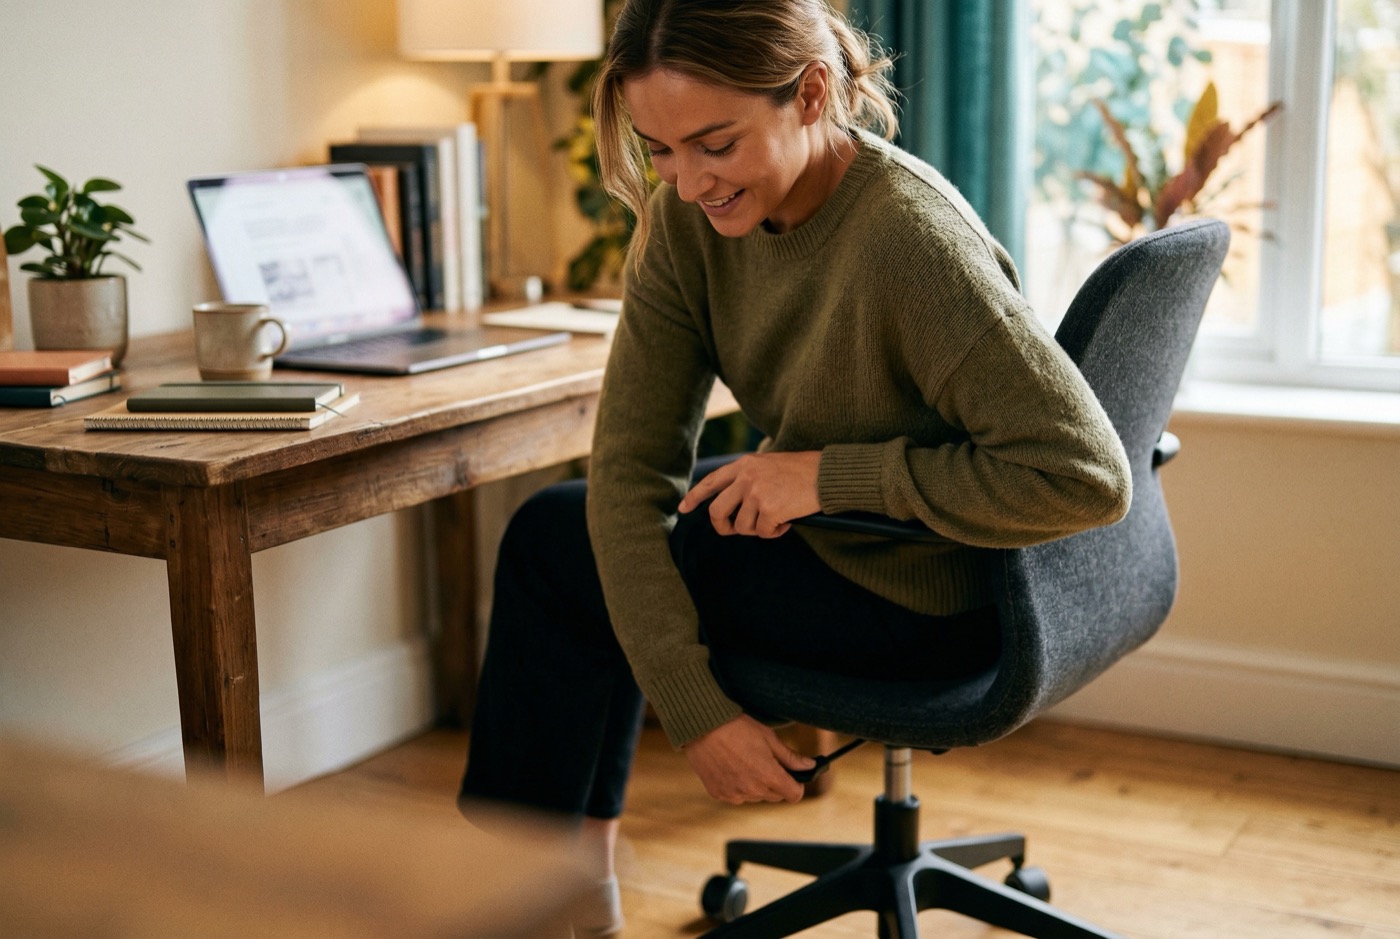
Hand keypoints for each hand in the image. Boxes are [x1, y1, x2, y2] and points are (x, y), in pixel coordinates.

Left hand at [678, 451, 820, 537]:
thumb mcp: (769, 465)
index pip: (711, 481)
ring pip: (742, 527)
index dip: (695, 496)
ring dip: (757, 529)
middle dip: (722, 527)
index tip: (683, 508)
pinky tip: (787, 523)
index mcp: (745, 465)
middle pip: (716, 511)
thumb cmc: (803, 471)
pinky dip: (775, 533)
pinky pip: (763, 533)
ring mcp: (756, 494)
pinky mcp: (769, 509)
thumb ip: (748, 478)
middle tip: (733, 530)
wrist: (827, 474)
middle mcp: (746, 478)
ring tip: (775, 519)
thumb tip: (734, 506)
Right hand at [682, 715, 815, 804]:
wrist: (702, 727)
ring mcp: (734, 795)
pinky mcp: (719, 794)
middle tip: (764, 760)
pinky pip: (737, 796)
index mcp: (769, 776)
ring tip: (744, 761)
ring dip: (756, 785)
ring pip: (756, 796)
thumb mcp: (768, 738)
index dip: (796, 784)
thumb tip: (810, 765)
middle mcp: (752, 790)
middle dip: (775, 782)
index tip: (791, 774)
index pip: (794, 795)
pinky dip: (738, 786)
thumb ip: (790, 757)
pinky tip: (730, 767)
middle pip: (775, 796)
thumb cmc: (737, 728)